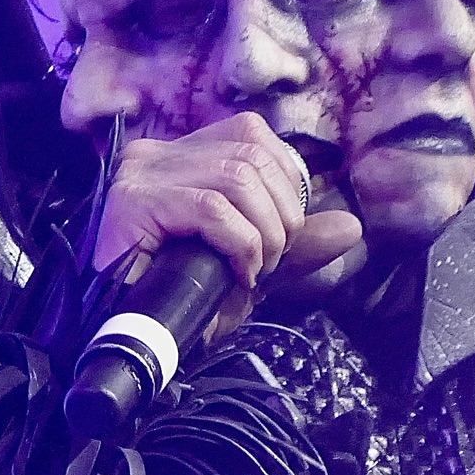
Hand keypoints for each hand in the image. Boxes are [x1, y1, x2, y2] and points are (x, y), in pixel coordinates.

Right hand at [93, 113, 362, 337]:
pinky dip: (241, 243)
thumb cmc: (180, 297)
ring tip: (255, 270)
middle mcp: (155, 152)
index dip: (286, 181)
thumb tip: (353, 227)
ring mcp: (139, 174)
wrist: (122, 339)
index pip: (252, 134)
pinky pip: (210, 208)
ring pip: (237, 177)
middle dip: (281, 212)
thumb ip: (296, 241)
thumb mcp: (249, 261)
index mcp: (182, 152)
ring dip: (264, 232)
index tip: (284, 233)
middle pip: (250, 153)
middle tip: (271, 262)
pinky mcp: (131, 204)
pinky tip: (239, 273)